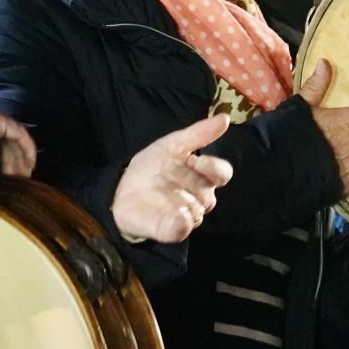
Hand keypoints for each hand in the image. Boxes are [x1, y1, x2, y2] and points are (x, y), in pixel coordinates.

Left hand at [111, 115, 234, 243]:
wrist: (122, 187)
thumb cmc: (152, 166)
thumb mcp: (171, 145)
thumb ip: (198, 133)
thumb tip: (225, 118)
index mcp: (203, 177)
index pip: (223, 174)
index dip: (214, 168)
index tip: (197, 160)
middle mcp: (200, 198)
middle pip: (206, 191)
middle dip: (185, 177)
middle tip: (164, 169)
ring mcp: (187, 216)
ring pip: (195, 209)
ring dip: (176, 195)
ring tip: (156, 186)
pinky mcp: (172, 231)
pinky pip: (182, 229)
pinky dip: (178, 221)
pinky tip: (169, 211)